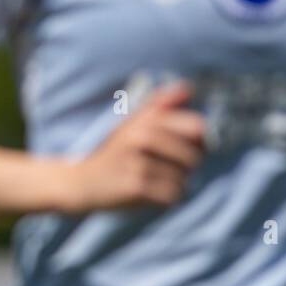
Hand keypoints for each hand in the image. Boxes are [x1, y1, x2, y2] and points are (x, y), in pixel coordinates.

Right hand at [63, 81, 207, 213]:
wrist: (82, 182)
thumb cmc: (115, 152)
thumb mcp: (133, 122)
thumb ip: (161, 104)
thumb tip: (188, 87)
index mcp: (145, 120)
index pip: (198, 128)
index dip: (202, 141)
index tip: (192, 148)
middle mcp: (141, 137)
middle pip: (194, 156)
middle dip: (188, 167)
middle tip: (171, 168)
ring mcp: (138, 163)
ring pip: (183, 178)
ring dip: (175, 184)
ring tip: (156, 180)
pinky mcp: (136, 187)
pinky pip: (172, 195)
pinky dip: (167, 198)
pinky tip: (151, 194)